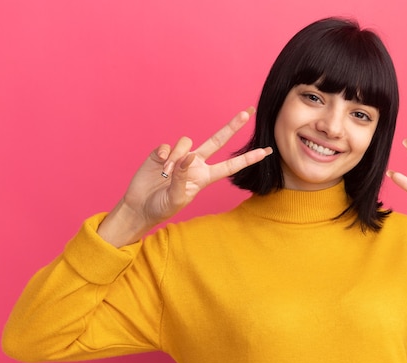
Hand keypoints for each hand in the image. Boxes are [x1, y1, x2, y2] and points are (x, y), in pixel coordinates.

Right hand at [98, 108, 272, 246]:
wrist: (139, 207)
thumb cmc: (162, 207)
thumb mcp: (176, 198)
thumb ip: (183, 177)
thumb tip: (189, 156)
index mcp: (204, 177)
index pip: (231, 165)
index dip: (248, 159)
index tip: (266, 152)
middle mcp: (195, 163)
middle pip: (218, 140)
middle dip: (233, 126)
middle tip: (249, 112)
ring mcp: (179, 157)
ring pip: (186, 143)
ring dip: (176, 158)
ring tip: (165, 174)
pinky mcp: (162, 153)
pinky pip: (167, 146)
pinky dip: (164, 155)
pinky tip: (158, 166)